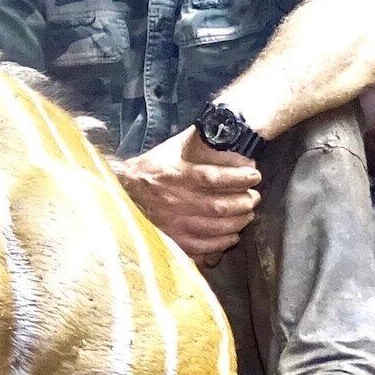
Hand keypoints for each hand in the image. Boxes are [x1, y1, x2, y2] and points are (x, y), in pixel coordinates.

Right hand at [111, 128, 262, 264]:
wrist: (120, 193)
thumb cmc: (149, 169)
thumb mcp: (170, 149)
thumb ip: (196, 140)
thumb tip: (221, 126)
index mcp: (176, 175)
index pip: (215, 178)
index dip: (239, 178)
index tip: (254, 175)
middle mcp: (176, 201)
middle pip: (220, 206)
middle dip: (244, 202)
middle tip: (254, 197)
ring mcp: (174, 224)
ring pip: (215, 228)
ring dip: (238, 222)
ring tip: (247, 214)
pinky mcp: (171, 240)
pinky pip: (202, 248)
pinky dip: (221, 243)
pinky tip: (231, 236)